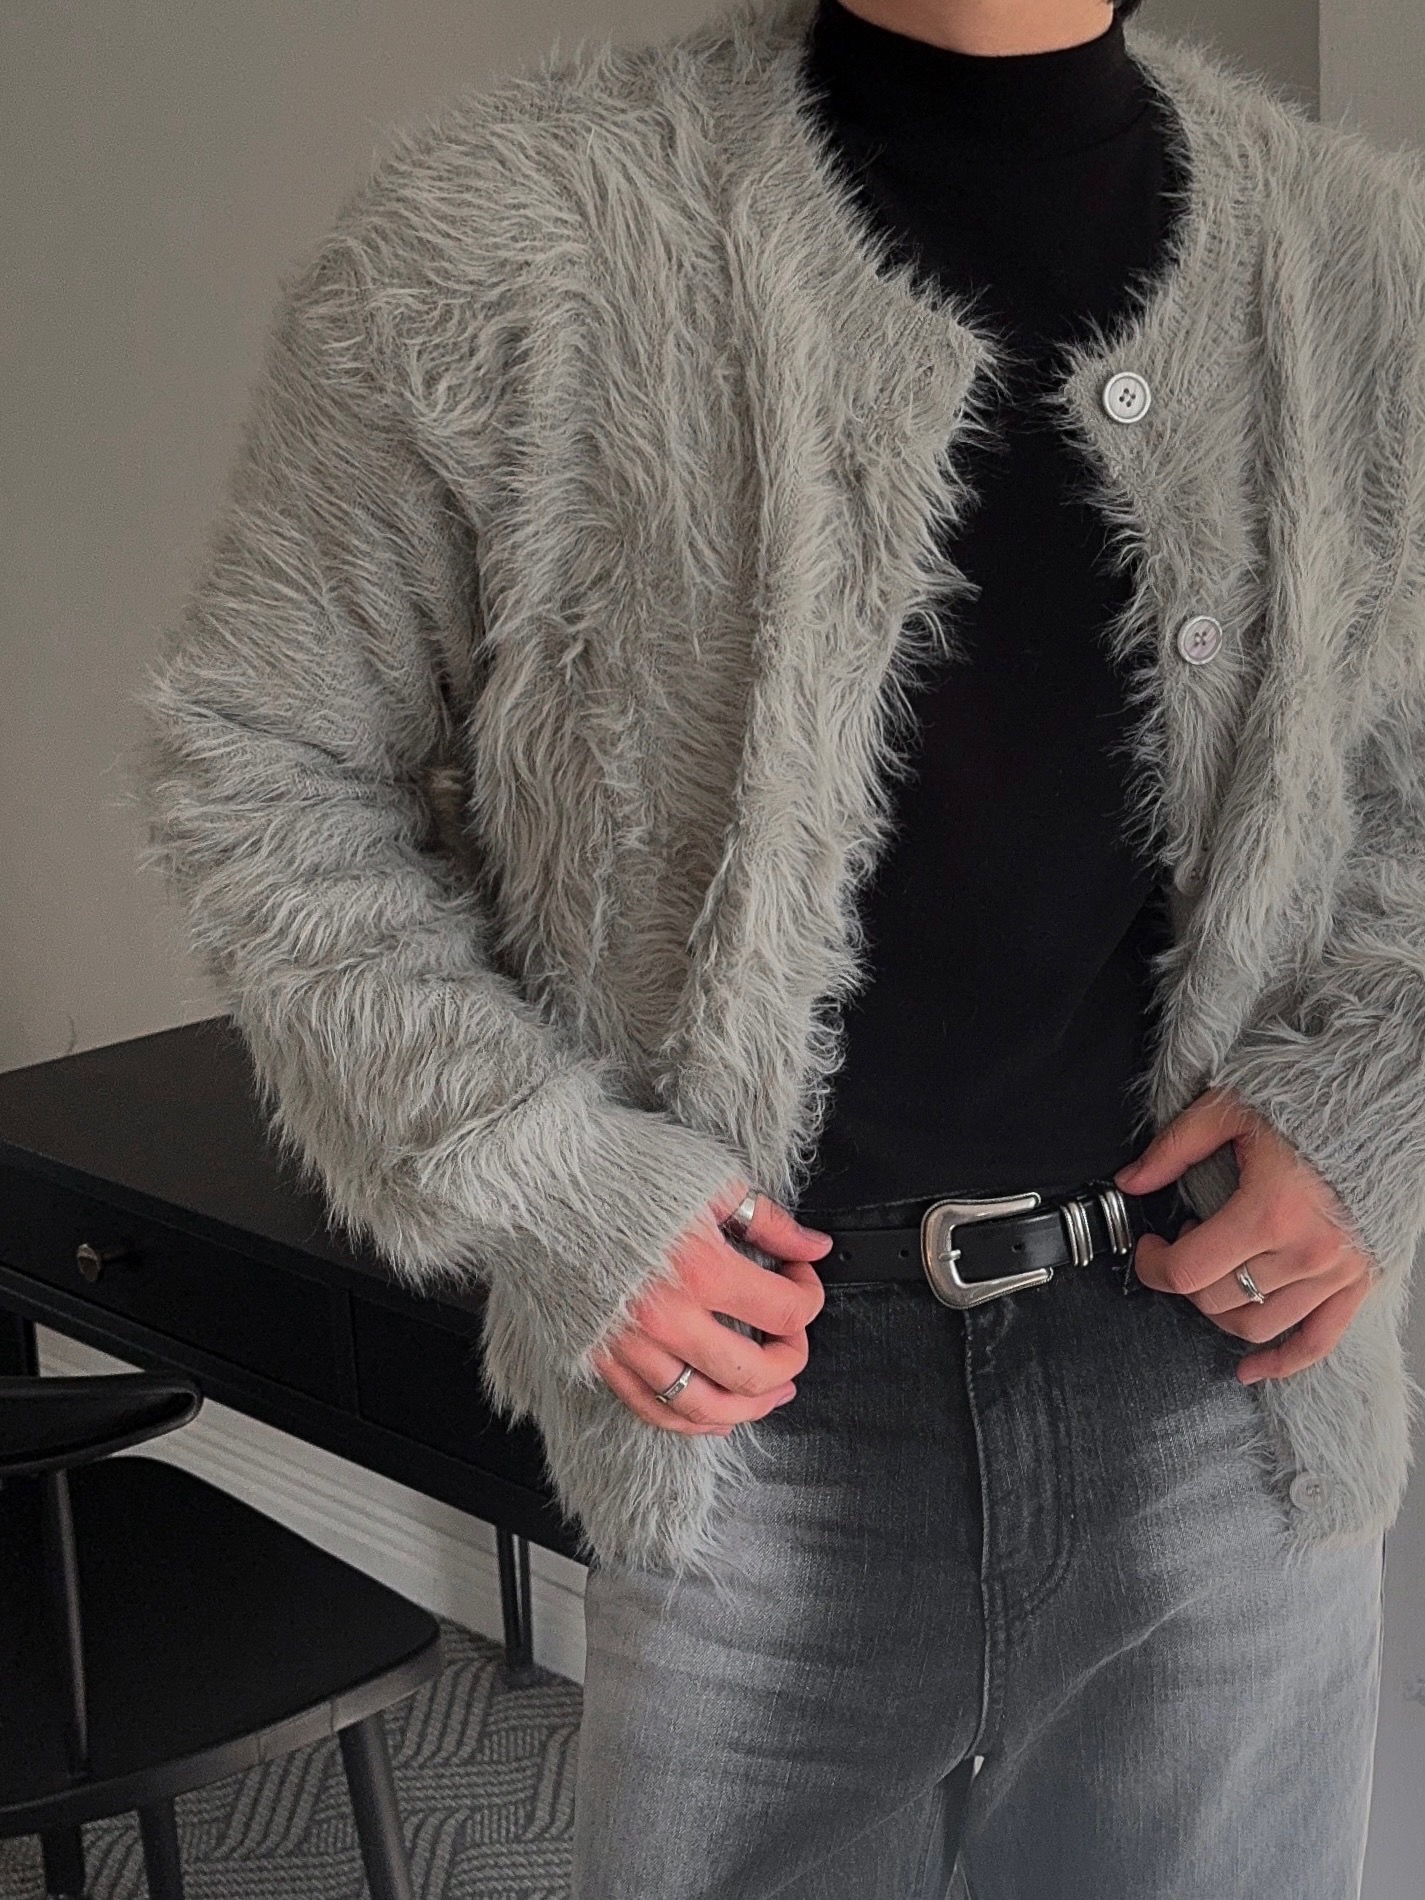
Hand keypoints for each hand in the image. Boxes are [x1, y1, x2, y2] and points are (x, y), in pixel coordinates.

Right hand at [592, 1182, 832, 1434]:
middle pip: (755, 1373)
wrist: (537, 1179)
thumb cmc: (615, 1167)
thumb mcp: (707, 1178)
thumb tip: (812, 1247)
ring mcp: (629, 1344)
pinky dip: (691, 1422)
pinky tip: (715, 1412)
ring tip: (772, 1390)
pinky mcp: (599, 1356)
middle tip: (793, 1336)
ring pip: (705, 1408)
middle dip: (792, 1358)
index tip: (800, 1275)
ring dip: (751, 1406)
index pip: (786, 1312)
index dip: (808, 1294)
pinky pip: (652, 1410)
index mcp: (700, 1269)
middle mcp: (667, 1318)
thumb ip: (767, 1220)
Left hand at [1113, 1086, 1379, 1384]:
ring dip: (1220, 1312)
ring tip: (1215, 1278)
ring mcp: (1335, 1271)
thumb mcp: (1229, 1109)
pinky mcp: (1358, 1281)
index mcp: (1269, 1210)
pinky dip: (1282, 1361)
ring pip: (1257, 1326)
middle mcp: (1305, 1250)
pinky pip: (1317, 1341)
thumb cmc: (1310, 1104)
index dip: (1152, 1265)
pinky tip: (1252, 1367)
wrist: (1379, 1108)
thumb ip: (1174, 1148)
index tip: (1149, 1248)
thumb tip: (1132, 1181)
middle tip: (1182, 1249)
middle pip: (1217, 1300)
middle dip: (1184, 1281)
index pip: (1188, 1272)